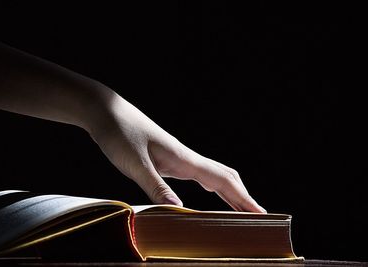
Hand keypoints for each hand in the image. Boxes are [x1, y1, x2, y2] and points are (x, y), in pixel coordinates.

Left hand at [88, 90, 265, 212]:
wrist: (106, 113)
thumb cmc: (119, 134)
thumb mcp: (134, 163)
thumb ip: (156, 186)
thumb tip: (180, 208)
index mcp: (183, 158)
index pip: (222, 180)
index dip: (242, 198)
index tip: (261, 214)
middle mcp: (186, 157)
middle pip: (224, 177)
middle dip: (242, 197)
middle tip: (257, 216)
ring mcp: (179, 158)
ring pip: (213, 175)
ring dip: (230, 192)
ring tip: (241, 209)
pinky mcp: (169, 160)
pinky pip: (199, 176)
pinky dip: (212, 187)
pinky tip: (210, 193)